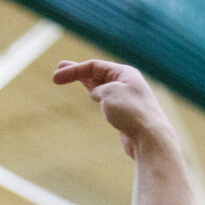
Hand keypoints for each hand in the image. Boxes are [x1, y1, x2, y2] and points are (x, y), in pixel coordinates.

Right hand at [52, 59, 173, 157]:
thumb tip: (97, 94)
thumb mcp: (108, 93)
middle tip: (59, 68)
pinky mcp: (125, 114)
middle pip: (97, 74)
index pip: (94, 66)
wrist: (149, 138)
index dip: (73, 70)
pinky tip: (93, 95)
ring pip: (102, 87)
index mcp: (125, 73)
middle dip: (78, 71)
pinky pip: (107, 100)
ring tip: (74, 78)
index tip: (55, 78)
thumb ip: (99, 88)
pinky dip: (97, 96)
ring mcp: (126, 99)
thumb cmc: (130, 113)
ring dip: (88, 82)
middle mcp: (127, 83)